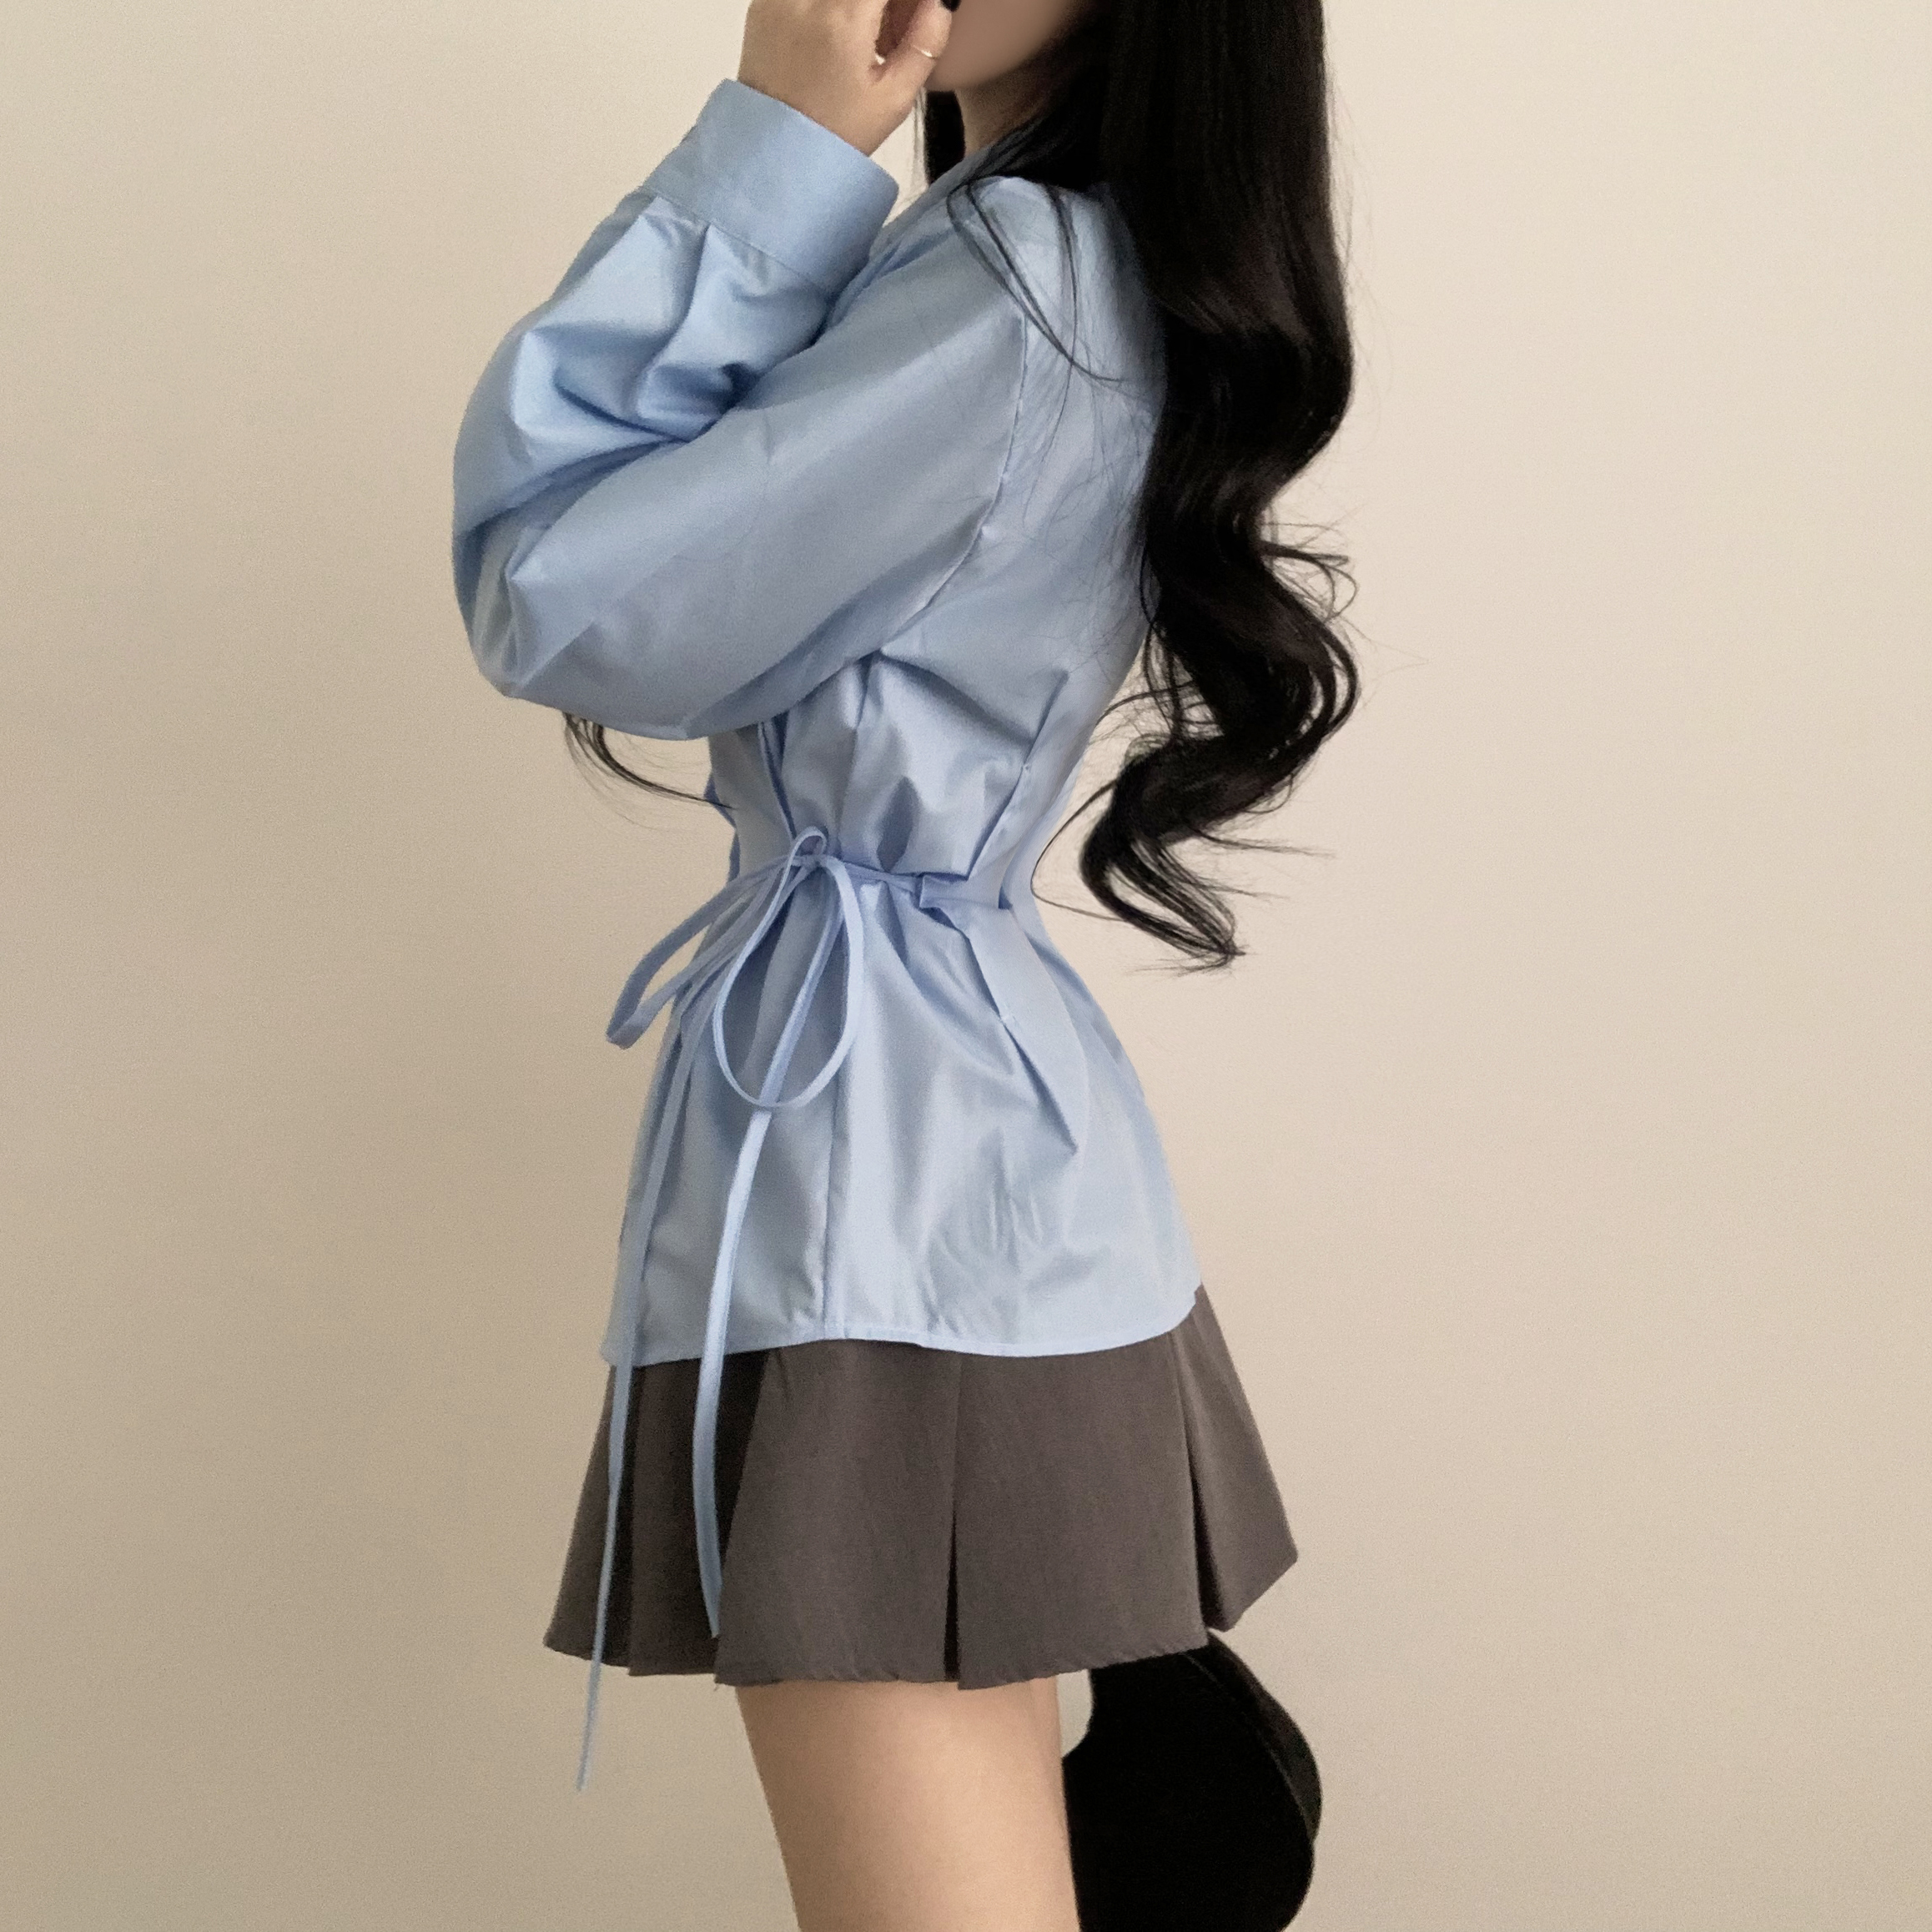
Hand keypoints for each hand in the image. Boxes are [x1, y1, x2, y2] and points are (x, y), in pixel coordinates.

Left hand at [736, 0, 956, 158]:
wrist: (776, 154)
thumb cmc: (840, 133)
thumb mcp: (895, 98)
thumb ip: (926, 40)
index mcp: (845, 17)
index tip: (911, 12)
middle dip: (880, 1)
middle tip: (886, 25)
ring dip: (857, 3)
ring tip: (863, 27)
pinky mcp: (763, 3)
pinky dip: (827, 4)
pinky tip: (834, 31)